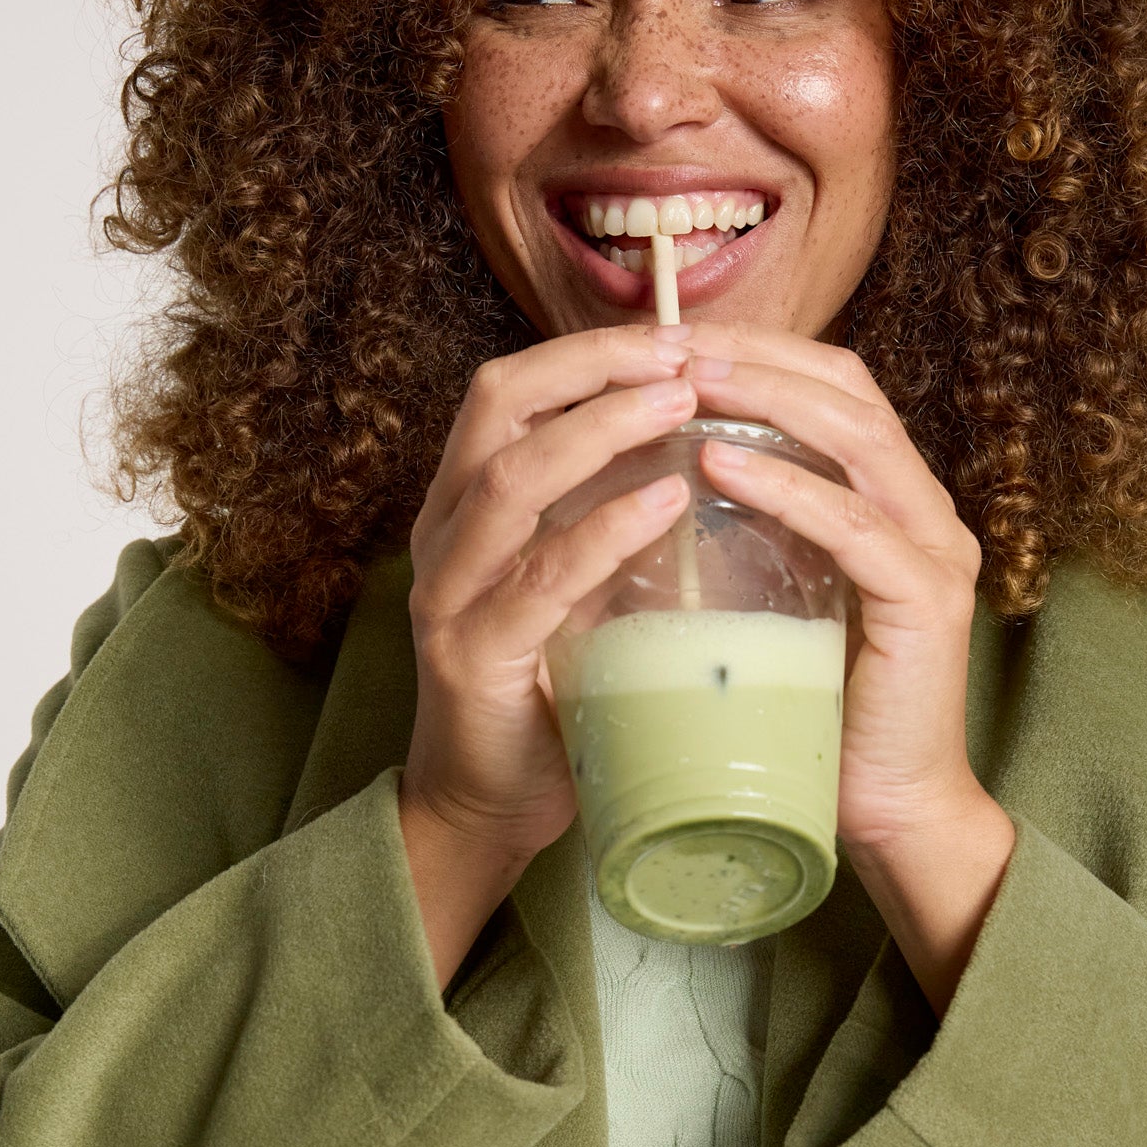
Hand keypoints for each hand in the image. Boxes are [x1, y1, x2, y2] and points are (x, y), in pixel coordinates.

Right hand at [399, 324, 698, 864]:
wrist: (487, 809)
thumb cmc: (547, 695)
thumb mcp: (577, 590)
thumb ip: (609, 525)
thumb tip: (702, 453)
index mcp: (464, 508)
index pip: (510, 391)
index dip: (585, 353)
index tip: (671, 337)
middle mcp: (443, 536)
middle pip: (498, 407)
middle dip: (591, 367)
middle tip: (682, 353)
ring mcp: (449, 595)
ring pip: (510, 479)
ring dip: (600, 429)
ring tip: (681, 402)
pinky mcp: (474, 657)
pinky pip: (540, 577)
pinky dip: (604, 528)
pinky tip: (667, 498)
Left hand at [677, 324, 987, 856]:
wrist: (887, 814)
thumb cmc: (818, 717)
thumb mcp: (778, 603)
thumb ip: (753, 537)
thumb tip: (663, 480)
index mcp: (896, 504)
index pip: (836, 390)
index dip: (761, 353)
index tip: (672, 342)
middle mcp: (927, 512)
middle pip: (850, 392)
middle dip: (757, 357)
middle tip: (670, 344)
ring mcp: (937, 552)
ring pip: (856, 439)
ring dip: (766, 399)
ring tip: (686, 382)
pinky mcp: (926, 602)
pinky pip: (853, 523)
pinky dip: (784, 484)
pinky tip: (716, 460)